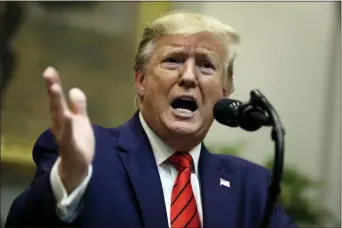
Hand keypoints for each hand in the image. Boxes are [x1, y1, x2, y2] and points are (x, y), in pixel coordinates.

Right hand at [43, 67, 94, 192]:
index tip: (50, 70)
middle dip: (53, 90)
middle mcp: (60, 125)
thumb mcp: (81, 121)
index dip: (54, 85)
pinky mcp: (71, 147)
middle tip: (49, 73)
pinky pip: (69, 136)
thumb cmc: (78, 141)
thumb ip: (79, 106)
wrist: (78, 166)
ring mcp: (64, 136)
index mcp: (63, 118)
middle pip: (56, 106)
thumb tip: (74, 89)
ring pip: (60, 118)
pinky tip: (68, 117)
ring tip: (55, 88)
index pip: (58, 99)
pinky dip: (68, 127)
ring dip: (57, 104)